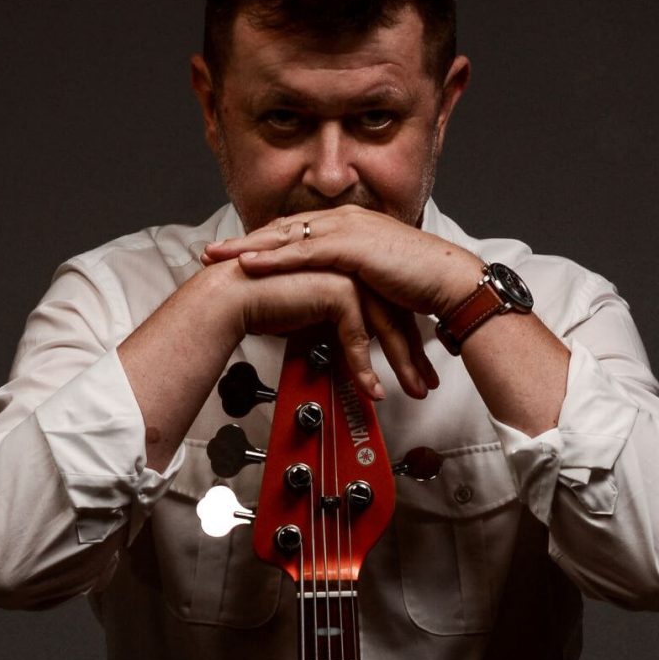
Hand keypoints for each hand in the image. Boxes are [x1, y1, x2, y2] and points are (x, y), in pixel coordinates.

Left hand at [201, 209, 484, 400]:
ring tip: (217, 258)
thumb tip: (334, 296)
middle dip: (244, 240)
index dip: (263, 241)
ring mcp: (347, 229)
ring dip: (248, 246)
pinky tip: (249, 264)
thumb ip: (352, 279)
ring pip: (286, 236)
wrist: (448, 282)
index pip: (297, 231)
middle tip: (211, 252)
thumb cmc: (420, 286)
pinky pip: (303, 251)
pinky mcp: (351, 246)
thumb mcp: (376, 278)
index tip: (235, 251)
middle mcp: (345, 219)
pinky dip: (273, 257)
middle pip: (283, 228)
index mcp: (350, 225)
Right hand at [206, 257, 425, 403]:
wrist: (233, 298)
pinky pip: (360, 335)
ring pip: (386, 326)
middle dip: (413, 356)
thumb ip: (336, 324)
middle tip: (425, 385)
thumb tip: (352, 352)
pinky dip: (365, 367)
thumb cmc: (265, 305)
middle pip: (394, 317)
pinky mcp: (337, 290)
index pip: (388, 309)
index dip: (404, 342)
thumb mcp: (313, 317)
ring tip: (413, 390)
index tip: (416, 370)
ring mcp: (348, 276)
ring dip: (402, 364)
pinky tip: (370, 388)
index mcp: (350, 270)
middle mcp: (353, 269)